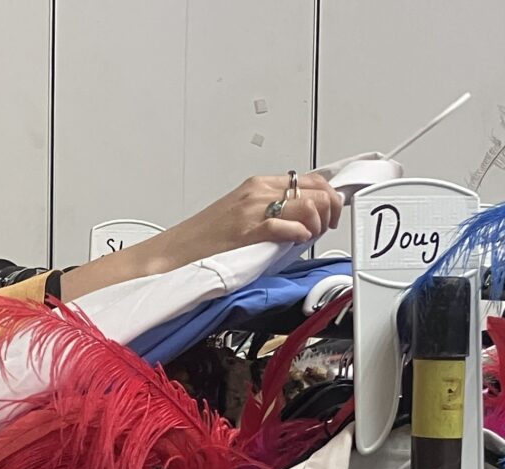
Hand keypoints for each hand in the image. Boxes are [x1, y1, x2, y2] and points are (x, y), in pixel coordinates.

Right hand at [59, 172, 342, 302]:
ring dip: (318, 223)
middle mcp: (257, 191)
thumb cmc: (204, 241)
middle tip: (325, 230)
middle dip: (330, 211)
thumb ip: (271, 214)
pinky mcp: (245, 228)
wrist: (174, 252)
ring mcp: (251, 208)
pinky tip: (297, 241)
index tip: (330, 217)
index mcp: (257, 185)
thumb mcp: (242, 218)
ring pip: (307, 204)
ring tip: (311, 237)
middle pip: (316, 190)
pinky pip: (286, 224)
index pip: (310, 180)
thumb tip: (303, 223)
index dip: (329, 198)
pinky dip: (300, 233)